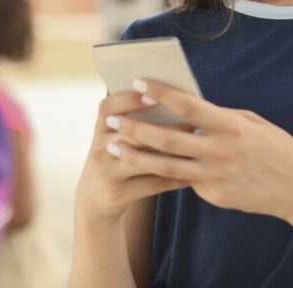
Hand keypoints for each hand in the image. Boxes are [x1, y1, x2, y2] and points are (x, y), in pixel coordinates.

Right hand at [75, 88, 193, 224]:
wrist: (95, 196)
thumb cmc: (116, 156)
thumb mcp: (114, 136)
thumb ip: (135, 120)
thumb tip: (175, 100)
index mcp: (101, 128)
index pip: (108, 107)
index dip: (129, 99)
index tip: (154, 96)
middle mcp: (100, 148)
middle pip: (130, 133)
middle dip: (164, 127)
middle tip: (193, 123)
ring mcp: (107, 172)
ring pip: (142, 161)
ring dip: (172, 154)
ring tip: (196, 148)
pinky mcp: (118, 193)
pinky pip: (151, 185)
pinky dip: (174, 179)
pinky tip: (193, 175)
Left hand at [104, 79, 292, 221]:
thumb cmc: (275, 147)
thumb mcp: (251, 122)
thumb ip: (217, 116)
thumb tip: (184, 108)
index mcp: (231, 126)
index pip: (188, 105)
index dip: (161, 93)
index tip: (138, 82)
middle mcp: (221, 151)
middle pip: (168, 140)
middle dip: (135, 128)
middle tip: (111, 120)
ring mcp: (217, 176)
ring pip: (165, 167)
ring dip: (136, 157)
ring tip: (113, 148)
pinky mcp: (214, 195)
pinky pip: (186, 180)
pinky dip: (169, 171)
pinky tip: (150, 165)